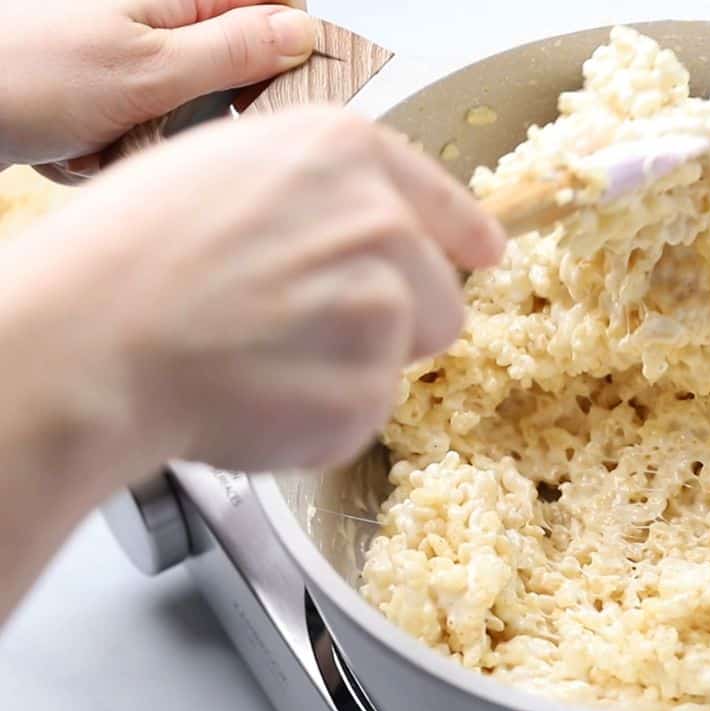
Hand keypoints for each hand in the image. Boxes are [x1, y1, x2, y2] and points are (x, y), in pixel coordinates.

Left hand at [0, 0, 315, 178]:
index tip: (283, 96)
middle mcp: (151, 23)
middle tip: (166, 126)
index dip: (288, 54)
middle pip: (230, 73)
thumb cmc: (23, 75)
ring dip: (146, 143)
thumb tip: (301, 34)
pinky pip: (134, 138)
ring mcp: (121, 61)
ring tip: (101, 138)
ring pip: (181, 116)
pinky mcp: (97, 100)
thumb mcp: (149, 70)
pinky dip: (108, 154)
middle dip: (203, 117)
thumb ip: (233, 51)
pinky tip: (76, 146)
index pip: (271, 9)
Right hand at [0, 107, 505, 474]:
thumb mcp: (228, 169)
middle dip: (392, 320)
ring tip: (267, 356)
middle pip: (441, 296)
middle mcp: (381, 223)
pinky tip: (260, 393)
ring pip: (405, 357)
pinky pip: (363, 412)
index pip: (448, 205)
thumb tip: (386, 219)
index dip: (462, 236)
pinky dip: (320, 418)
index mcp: (346, 153)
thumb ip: (323, 189)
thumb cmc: (132, 254)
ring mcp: (380, 309)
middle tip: (302, 326)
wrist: (87, 339)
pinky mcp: (365, 390)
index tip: (482, 253)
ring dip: (354, 368)